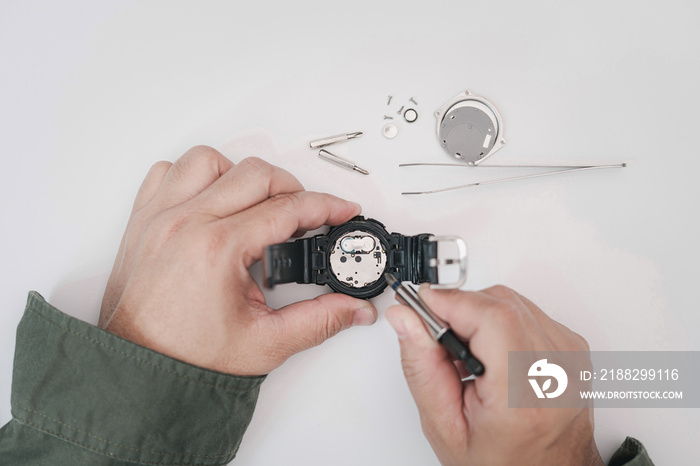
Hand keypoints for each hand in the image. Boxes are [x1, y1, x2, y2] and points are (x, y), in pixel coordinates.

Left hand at [100, 146, 376, 374]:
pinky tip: (211, 199)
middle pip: (255, 174)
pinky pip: (167, 172)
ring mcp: (160, 218)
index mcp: (217, 249)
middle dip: (292, 188)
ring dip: (240, 174)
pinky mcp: (143, 221)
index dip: (324, 207)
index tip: (341, 212)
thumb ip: (319, 321)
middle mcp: (185, 224)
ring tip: (256, 203)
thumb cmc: (186, 359)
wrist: (139, 372)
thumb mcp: (266, 343)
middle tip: (305, 215)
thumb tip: (353, 308)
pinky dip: (194, 176)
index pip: (287, 209)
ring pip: (209, 160)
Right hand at [385, 285, 603, 465]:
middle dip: (458, 310)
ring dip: (478, 316)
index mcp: (524, 398)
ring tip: (468, 356)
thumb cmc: (501, 463)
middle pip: (499, 304)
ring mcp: (570, 358)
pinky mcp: (573, 348)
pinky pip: (527, 311)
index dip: (452, 301)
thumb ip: (422, 367)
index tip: (421, 303)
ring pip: (511, 301)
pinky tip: (490, 353)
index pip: (493, 319)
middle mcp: (557, 373)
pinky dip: (499, 322)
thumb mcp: (445, 426)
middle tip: (439, 340)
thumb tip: (405, 318)